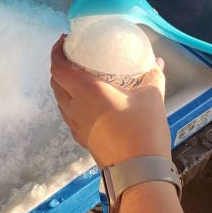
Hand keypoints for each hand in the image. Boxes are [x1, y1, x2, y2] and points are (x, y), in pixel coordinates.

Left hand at [49, 35, 170, 167]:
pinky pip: (69, 115)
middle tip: (73, 57)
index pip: (58, 67)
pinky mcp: (82, 140)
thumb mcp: (152, 97)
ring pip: (60, 101)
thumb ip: (152, 76)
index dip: (56, 52)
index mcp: (86, 91)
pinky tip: (89, 104)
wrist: (139, 171)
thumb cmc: (142, 129)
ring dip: (64, 86)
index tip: (63, 41)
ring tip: (80, 78)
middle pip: (55, 83)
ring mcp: (76, 126)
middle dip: (59, 67)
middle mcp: (74, 107)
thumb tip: (156, 62)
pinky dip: (72, 103)